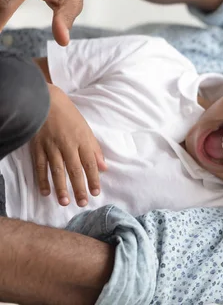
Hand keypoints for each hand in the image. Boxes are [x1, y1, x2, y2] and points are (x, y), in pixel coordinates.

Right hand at [30, 84, 106, 206]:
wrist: (45, 101)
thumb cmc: (68, 115)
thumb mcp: (86, 129)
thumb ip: (94, 149)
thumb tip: (104, 167)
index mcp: (82, 140)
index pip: (90, 163)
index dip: (94, 179)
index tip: (96, 192)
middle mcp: (67, 144)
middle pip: (75, 170)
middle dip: (80, 188)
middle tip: (83, 203)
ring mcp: (51, 146)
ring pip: (57, 171)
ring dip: (61, 188)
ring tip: (65, 202)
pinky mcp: (37, 147)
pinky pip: (40, 167)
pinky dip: (42, 180)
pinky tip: (46, 192)